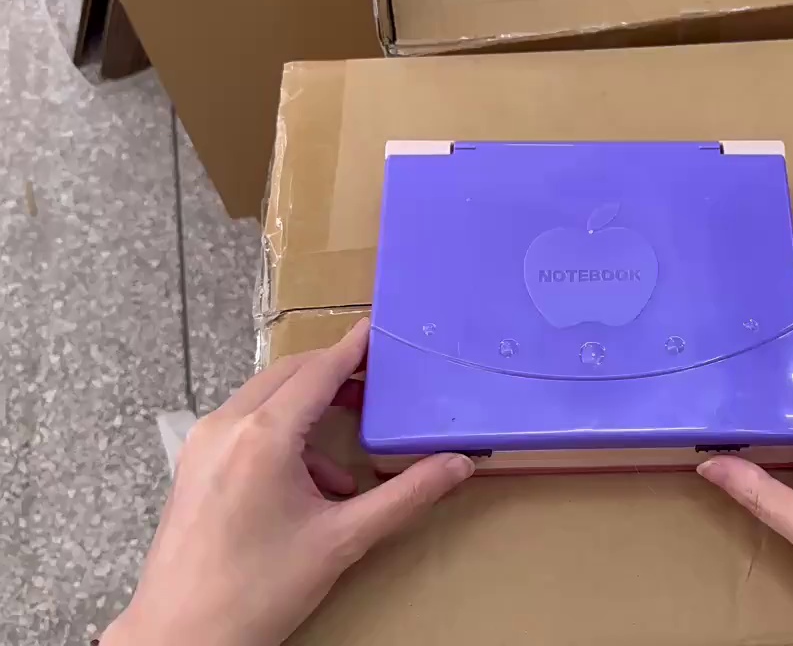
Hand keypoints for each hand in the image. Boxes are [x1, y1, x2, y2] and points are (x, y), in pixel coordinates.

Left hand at [101, 320, 474, 645]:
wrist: (182, 638)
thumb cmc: (259, 590)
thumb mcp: (342, 539)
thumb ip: (406, 495)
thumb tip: (458, 464)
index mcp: (264, 436)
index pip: (319, 370)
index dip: (354, 348)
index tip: (381, 330)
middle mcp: (226, 426)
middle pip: (290, 374)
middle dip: (335, 374)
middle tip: (378, 383)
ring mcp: (203, 444)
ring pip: (265, 398)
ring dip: (310, 407)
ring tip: (350, 448)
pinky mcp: (194, 464)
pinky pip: (245, 425)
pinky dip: (283, 434)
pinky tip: (312, 482)